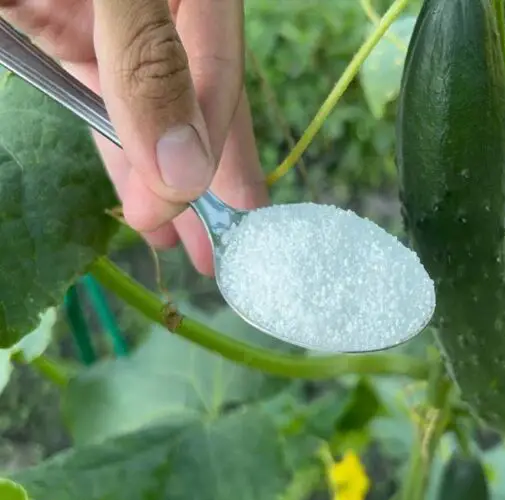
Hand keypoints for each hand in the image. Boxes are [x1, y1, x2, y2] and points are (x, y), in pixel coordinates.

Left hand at [0, 0, 268, 275]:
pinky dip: (120, 151)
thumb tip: (183, 170)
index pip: (215, 72)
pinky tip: (138, 198)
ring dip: (165, 180)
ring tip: (182, 244)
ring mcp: (113, 19)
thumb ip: (146, 62)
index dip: (214, 150)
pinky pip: (104, 100)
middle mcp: (159, 5)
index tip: (196, 216)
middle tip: (223, 255)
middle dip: (205, 180)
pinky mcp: (66, 30)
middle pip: (196, 99)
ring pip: (151, 110)